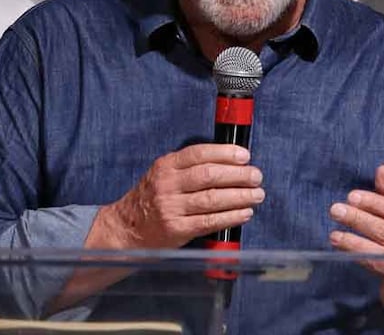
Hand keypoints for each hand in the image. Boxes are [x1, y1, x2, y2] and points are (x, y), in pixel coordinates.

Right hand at [89, 144, 263, 249]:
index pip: (199, 154)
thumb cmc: (151, 200)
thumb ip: (189, 167)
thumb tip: (229, 163)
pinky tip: (244, 213)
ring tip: (256, 194)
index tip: (245, 156)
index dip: (225, 153)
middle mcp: (167, 185)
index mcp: (165, 167)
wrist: (126, 229)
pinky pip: (209, 221)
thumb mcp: (162, 175)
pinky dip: (231, 217)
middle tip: (256, 176)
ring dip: (240, 196)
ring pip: (212, 199)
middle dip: (238, 175)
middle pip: (209, 175)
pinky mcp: (176, 230)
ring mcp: (171, 208)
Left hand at [329, 165, 383, 330]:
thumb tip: (381, 170)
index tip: (352, 195)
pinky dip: (359, 261)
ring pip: (379, 254)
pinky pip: (376, 273)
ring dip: (353, 243)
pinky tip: (343, 254)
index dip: (375, 202)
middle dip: (359, 219)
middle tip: (336, 210)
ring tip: (334, 235)